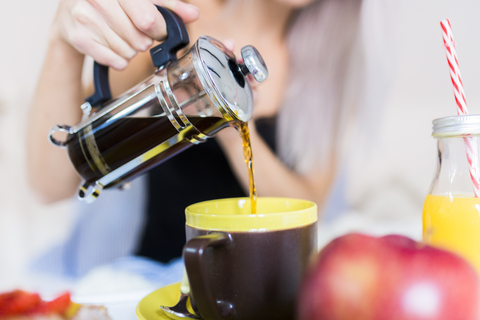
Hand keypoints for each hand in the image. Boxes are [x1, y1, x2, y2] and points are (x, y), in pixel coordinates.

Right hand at [51, 0, 199, 69]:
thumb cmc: (111, 3)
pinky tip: (114, 49)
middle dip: (143, 41)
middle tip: (136, 34)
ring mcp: (85, 16)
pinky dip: (119, 60)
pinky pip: (113, 60)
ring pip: (127, 51)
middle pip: (139, 39)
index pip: (149, 19)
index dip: (158, 30)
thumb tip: (194, 14)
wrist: (70, 12)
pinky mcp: (78, 36)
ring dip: (130, 51)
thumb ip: (168, 5)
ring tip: (121, 38)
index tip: (157, 30)